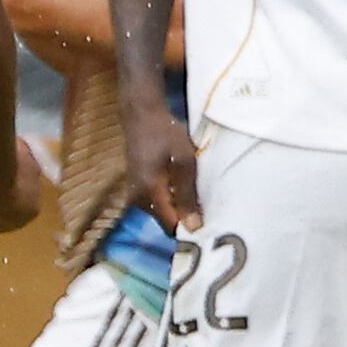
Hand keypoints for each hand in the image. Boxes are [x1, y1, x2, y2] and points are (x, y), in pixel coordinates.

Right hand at [124, 93, 201, 231]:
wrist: (141, 116)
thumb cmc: (165, 134)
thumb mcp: (184, 161)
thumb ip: (188, 194)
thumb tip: (193, 227)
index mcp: (149, 193)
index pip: (171, 227)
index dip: (190, 230)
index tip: (211, 226)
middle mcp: (138, 200)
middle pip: (167, 222)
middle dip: (187, 219)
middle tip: (209, 208)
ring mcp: (135, 195)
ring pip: (163, 212)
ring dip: (180, 208)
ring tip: (198, 195)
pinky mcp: (137, 189)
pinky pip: (158, 203)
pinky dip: (172, 199)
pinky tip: (185, 187)